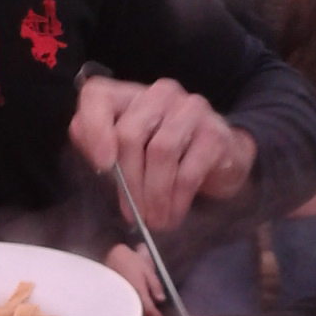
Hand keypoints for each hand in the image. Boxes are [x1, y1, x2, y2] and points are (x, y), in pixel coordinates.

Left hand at [70, 74, 255, 232]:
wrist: (221, 160)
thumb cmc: (162, 158)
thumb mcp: (125, 154)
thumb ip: (99, 149)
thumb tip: (97, 160)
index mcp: (128, 95)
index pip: (97, 95)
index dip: (94, 129)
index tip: (101, 167)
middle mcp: (159, 94)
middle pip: (130, 133)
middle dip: (128, 182)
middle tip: (131, 215)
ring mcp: (190, 109)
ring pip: (161, 151)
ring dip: (154, 195)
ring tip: (154, 221)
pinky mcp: (215, 134)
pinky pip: (189, 170)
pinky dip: (177, 199)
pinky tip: (172, 216)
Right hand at [103, 243, 165, 315]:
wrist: (111, 257)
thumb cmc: (130, 261)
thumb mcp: (146, 269)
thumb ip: (155, 284)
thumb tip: (161, 299)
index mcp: (140, 293)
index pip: (151, 311)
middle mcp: (130, 300)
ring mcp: (121, 301)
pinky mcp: (115, 300)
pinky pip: (125, 311)